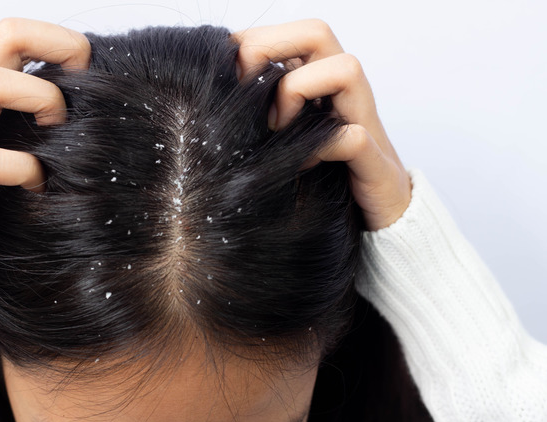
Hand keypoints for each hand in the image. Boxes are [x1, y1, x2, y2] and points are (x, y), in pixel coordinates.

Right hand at [0, 18, 89, 230]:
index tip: (81, 71)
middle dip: (56, 49)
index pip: (11, 32)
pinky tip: (36, 184)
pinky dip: (24, 169)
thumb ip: (12, 112)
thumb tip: (71, 105)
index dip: (55, 39)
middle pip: (5, 36)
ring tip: (54, 131)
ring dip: (39, 99)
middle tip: (74, 93)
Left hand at [231, 20, 410, 230]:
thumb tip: (210, 97)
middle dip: (269, 50)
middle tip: (243, 90)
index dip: (251, 42)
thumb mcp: (282, 138)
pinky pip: (354, 137)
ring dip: (298, 91)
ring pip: (346, 68)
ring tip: (276, 128)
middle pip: (317, 33)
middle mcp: (344, 93)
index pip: (290, 34)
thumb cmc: (320, 176)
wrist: (378, 221)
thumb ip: (259, 114)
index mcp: (319, 82)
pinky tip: (302, 165)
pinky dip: (323, 147)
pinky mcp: (375, 163)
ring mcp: (363, 123)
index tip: (221, 70)